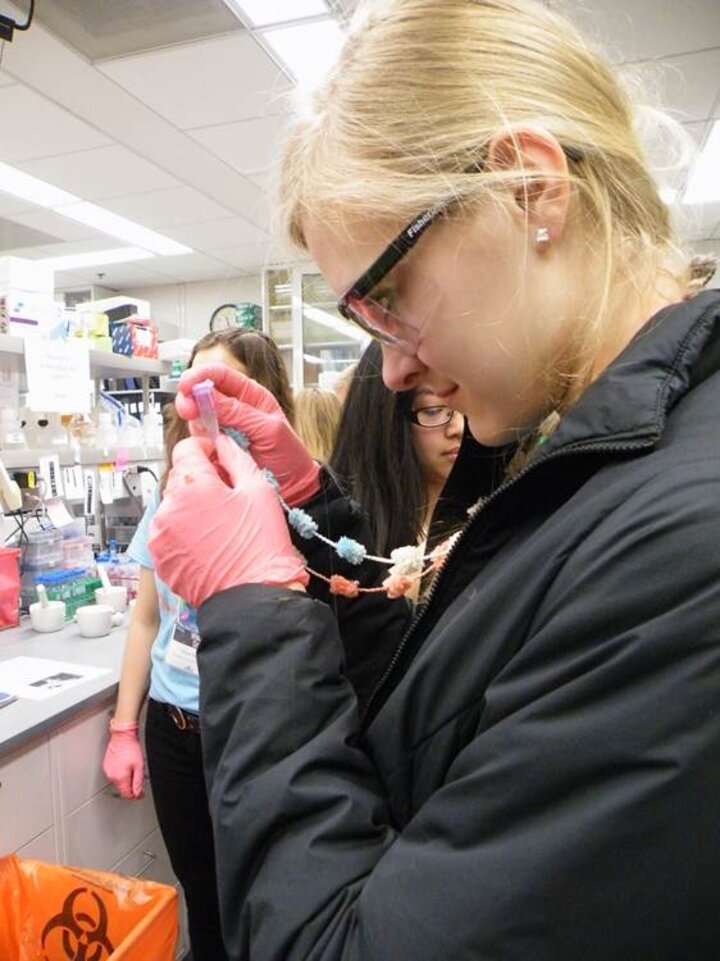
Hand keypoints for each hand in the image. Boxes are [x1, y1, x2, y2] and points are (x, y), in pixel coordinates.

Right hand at [103, 721, 144, 799]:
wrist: (122, 735)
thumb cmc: (130, 747)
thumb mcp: (139, 766)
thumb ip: (138, 782)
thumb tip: (138, 793)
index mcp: (119, 778)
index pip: (126, 794)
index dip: (135, 796)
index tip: (140, 794)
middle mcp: (111, 776)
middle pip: (121, 789)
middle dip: (130, 788)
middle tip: (139, 784)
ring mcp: (107, 771)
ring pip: (118, 782)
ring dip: (125, 781)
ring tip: (133, 773)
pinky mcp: (106, 766)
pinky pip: (114, 775)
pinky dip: (120, 775)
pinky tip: (126, 768)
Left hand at [148, 435, 308, 607]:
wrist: (253, 597)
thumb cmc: (261, 546)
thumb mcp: (259, 490)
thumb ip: (236, 458)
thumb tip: (222, 443)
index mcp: (192, 485)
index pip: (186, 448)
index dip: (204, 448)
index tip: (217, 457)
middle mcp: (168, 507)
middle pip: (179, 477)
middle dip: (200, 479)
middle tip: (227, 496)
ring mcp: (161, 534)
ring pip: (174, 505)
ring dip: (192, 506)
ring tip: (220, 524)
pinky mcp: (161, 556)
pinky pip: (170, 530)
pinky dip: (185, 530)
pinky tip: (209, 542)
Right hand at [176, 363, 320, 506]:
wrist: (293, 489)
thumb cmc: (289, 456)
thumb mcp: (269, 430)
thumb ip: (239, 412)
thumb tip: (208, 396)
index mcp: (250, 396)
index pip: (220, 375)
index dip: (200, 375)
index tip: (186, 384)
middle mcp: (233, 410)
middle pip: (201, 394)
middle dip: (190, 399)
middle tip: (187, 409)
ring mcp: (222, 429)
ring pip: (196, 418)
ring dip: (195, 423)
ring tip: (208, 435)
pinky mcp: (215, 449)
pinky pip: (198, 441)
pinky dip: (198, 444)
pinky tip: (209, 450)